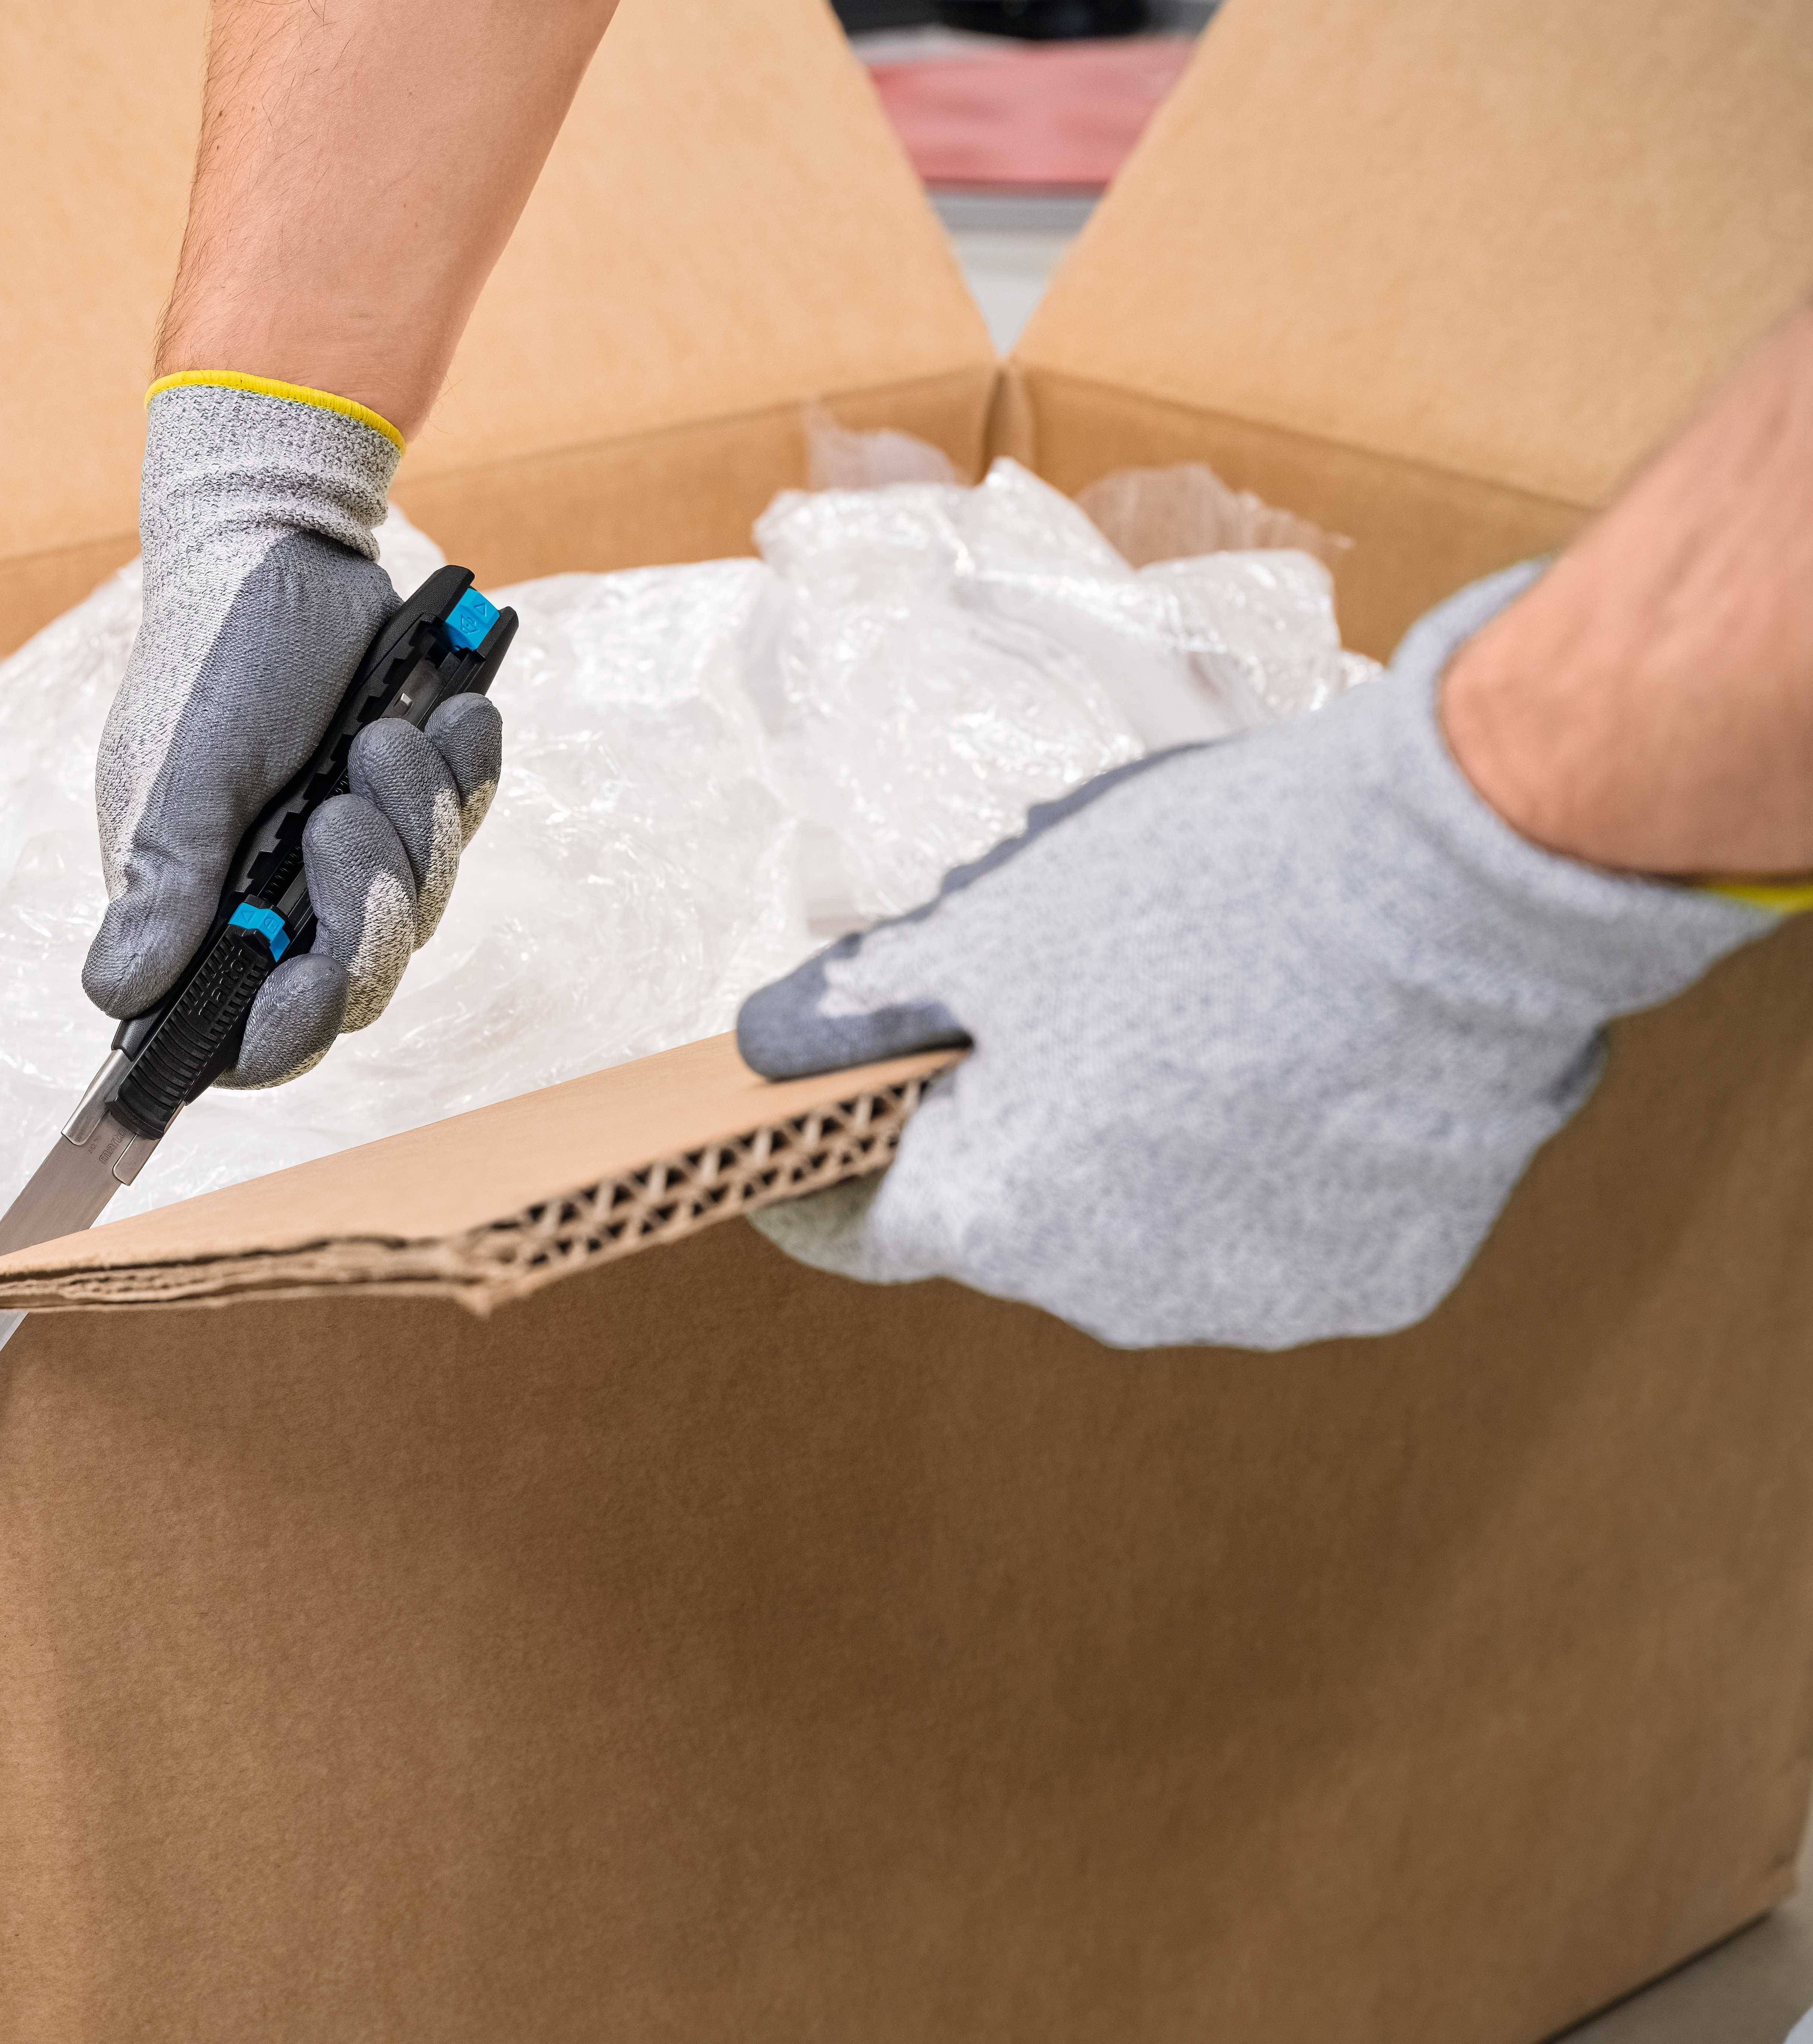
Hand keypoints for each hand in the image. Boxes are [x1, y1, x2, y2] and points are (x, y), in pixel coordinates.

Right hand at [85, 377, 501, 1086]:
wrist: (285, 546)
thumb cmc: (217, 652)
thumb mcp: (189, 764)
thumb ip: (163, 879)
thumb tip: (119, 994)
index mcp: (198, 908)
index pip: (243, 1031)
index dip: (280, 1031)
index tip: (306, 985)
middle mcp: (273, 903)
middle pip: (349, 984)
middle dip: (365, 907)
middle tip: (344, 813)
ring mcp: (346, 861)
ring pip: (418, 913)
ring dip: (414, 826)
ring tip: (384, 738)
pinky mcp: (408, 813)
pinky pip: (460, 836)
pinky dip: (464, 779)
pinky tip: (450, 720)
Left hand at [733, 565, 1774, 1348]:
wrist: (1447, 887)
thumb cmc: (1195, 895)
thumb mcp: (989, 927)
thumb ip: (867, 1005)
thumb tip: (772, 1042)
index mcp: (1004, 1219)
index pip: (867, 1231)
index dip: (827, 1181)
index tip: (811, 1145)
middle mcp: (1122, 1295)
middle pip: (1023, 1217)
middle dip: (1012, 1131)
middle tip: (1046, 1020)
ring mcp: (1262, 1301)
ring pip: (1160, 1224)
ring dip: (1151, 1148)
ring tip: (1199, 1021)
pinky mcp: (1379, 1279)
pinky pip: (1287, 1226)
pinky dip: (1274, 1163)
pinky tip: (1307, 1065)